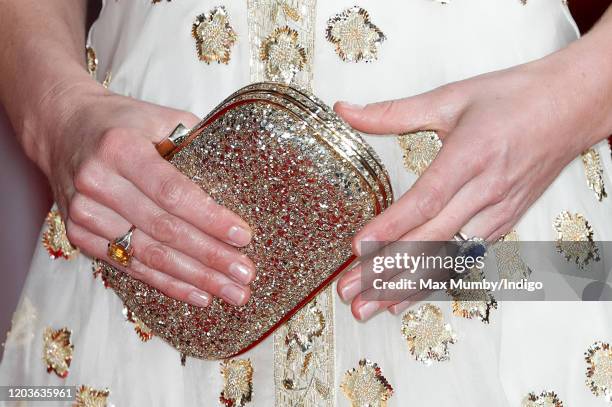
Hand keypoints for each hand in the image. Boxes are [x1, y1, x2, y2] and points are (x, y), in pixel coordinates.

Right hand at [44, 84, 254, 306]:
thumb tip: (242, 176)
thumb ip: (197, 143)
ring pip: (149, 255)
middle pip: (163, 230)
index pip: (172, 192)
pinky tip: (198, 295)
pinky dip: (167, 284)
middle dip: (210, 257)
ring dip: (195, 279)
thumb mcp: (160, 118)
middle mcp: (97, 182)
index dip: (209, 218)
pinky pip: (130, 267)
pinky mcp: (80, 236)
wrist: (62, 129)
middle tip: (245, 275)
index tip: (243, 237)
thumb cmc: (122, 123)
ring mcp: (84, 213)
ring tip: (232, 293)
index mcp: (120, 148)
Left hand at [334, 50, 610, 319]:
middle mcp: (486, 191)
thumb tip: (345, 111)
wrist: (573, 107)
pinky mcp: (504, 223)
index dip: (392, 226)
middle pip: (431, 239)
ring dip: (406, 285)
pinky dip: (433, 279)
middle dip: (387, 269)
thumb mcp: (451, 97)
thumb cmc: (514, 99)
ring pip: (447, 258)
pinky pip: (463, 258)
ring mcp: (498, 212)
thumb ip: (393, 111)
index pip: (426, 200)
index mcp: (471, 155)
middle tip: (349, 291)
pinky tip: (407, 295)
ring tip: (370, 306)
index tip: (358, 247)